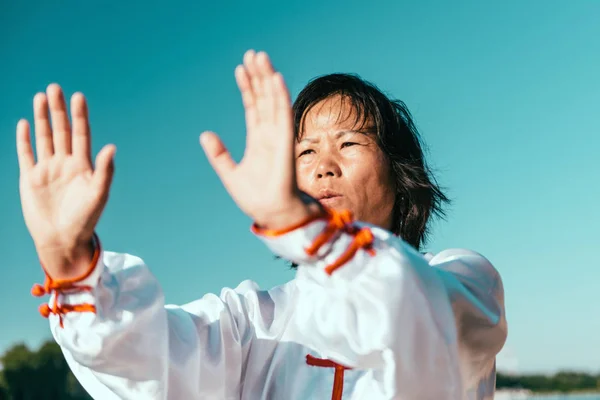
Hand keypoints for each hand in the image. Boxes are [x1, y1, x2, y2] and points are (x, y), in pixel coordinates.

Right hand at [17, 84, 115, 279]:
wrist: (62, 239)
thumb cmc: (85, 219)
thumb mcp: (98, 194)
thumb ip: (105, 171)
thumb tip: (112, 147)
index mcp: (83, 165)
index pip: (81, 134)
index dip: (79, 116)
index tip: (78, 96)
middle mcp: (65, 163)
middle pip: (61, 130)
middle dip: (58, 109)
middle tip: (54, 87)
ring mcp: (47, 169)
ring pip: (44, 138)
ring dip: (42, 118)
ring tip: (41, 97)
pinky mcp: (30, 178)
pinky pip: (26, 154)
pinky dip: (25, 139)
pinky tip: (25, 123)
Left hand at [200, 50, 320, 229]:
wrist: (272, 214)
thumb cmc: (255, 197)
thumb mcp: (230, 174)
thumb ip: (219, 155)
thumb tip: (205, 135)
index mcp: (258, 140)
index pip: (253, 107)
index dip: (247, 87)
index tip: (240, 68)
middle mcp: (270, 134)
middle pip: (264, 98)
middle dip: (258, 76)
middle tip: (253, 54)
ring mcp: (278, 136)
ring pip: (273, 101)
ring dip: (268, 79)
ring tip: (261, 57)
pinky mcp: (285, 143)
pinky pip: (283, 115)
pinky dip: (280, 97)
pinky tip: (275, 79)